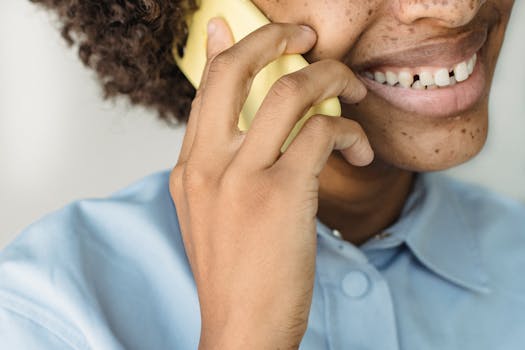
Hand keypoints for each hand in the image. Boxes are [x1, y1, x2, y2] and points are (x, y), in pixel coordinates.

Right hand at [169, 18, 372, 349]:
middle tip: (307, 39)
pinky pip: (325, 132)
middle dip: (275, 39)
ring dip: (332, 80)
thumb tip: (239, 133)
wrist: (240, 328)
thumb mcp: (212, 215)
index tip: (233, 25)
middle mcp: (208, 162)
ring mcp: (242, 175)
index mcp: (189, 168)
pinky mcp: (282, 192)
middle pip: (236, 69)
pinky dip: (350, 133)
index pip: (204, 90)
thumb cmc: (234, 275)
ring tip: (352, 92)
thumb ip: (221, 168)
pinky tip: (358, 153)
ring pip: (293, 91)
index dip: (223, 48)